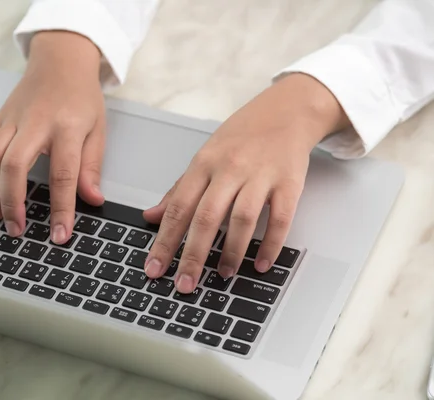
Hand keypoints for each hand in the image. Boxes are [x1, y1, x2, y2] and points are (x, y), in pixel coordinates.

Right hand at [0, 32, 105, 242]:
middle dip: (12, 202)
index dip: (61, 208)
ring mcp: (11, 120)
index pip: (63, 174)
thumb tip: (93, 200)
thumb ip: (91, 167)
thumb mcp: (97, 130)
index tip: (59, 235)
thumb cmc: (80, 97)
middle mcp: (35, 123)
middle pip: (15, 164)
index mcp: (67, 127)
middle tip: (17, 229)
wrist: (60, 61)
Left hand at [143, 73, 349, 292]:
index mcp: (204, 164)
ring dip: (230, 253)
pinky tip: (260, 264)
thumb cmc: (242, 137)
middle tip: (184, 284)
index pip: (178, 207)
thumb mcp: (204, 157)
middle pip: (206, 217)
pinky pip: (280, 219)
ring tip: (221, 276)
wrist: (286, 111)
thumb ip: (179, 189)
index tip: (154, 267)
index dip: (164, 241)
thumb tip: (151, 216)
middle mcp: (229, 169)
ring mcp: (260, 175)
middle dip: (192, 255)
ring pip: (242, 220)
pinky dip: (270, 245)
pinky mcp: (288, 182)